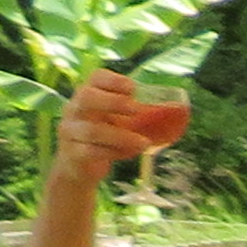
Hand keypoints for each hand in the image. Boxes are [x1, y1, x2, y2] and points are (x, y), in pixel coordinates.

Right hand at [51, 70, 157, 184]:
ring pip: (92, 129)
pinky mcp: (72, 153)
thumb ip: (134, 113)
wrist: (77, 168)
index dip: (113, 80)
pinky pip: (91, 151)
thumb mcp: (115, 121)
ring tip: (144, 142)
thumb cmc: (102, 138)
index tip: (133, 88)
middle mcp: (74, 109)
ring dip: (122, 136)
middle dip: (113, 101)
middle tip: (136, 110)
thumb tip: (176, 109)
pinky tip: (128, 154)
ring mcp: (70, 131)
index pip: (95, 78)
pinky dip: (113, 153)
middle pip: (87, 97)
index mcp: (88, 95)